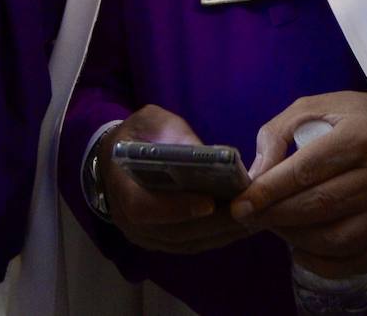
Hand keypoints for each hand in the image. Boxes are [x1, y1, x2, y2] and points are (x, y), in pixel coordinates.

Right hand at [101, 104, 252, 254]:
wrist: (114, 158)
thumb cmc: (136, 135)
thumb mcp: (150, 121)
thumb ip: (173, 133)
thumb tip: (206, 153)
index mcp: (120, 185)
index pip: (143, 208)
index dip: (175, 209)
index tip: (209, 202)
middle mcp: (127, 220)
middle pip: (172, 232)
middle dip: (212, 224)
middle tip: (246, 211)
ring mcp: (143, 235)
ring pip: (185, 243)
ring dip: (220, 234)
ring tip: (252, 219)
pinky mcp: (159, 240)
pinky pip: (189, 245)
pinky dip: (216, 238)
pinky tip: (240, 225)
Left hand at [229, 92, 366, 277]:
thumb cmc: (352, 118)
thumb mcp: (312, 108)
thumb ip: (278, 135)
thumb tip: (256, 177)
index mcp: (362, 136)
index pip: (307, 170)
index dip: (269, 191)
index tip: (240, 204)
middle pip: (320, 206)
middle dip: (276, 215)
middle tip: (249, 217)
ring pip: (337, 239)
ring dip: (296, 239)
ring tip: (275, 226)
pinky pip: (358, 260)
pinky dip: (323, 263)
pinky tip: (301, 249)